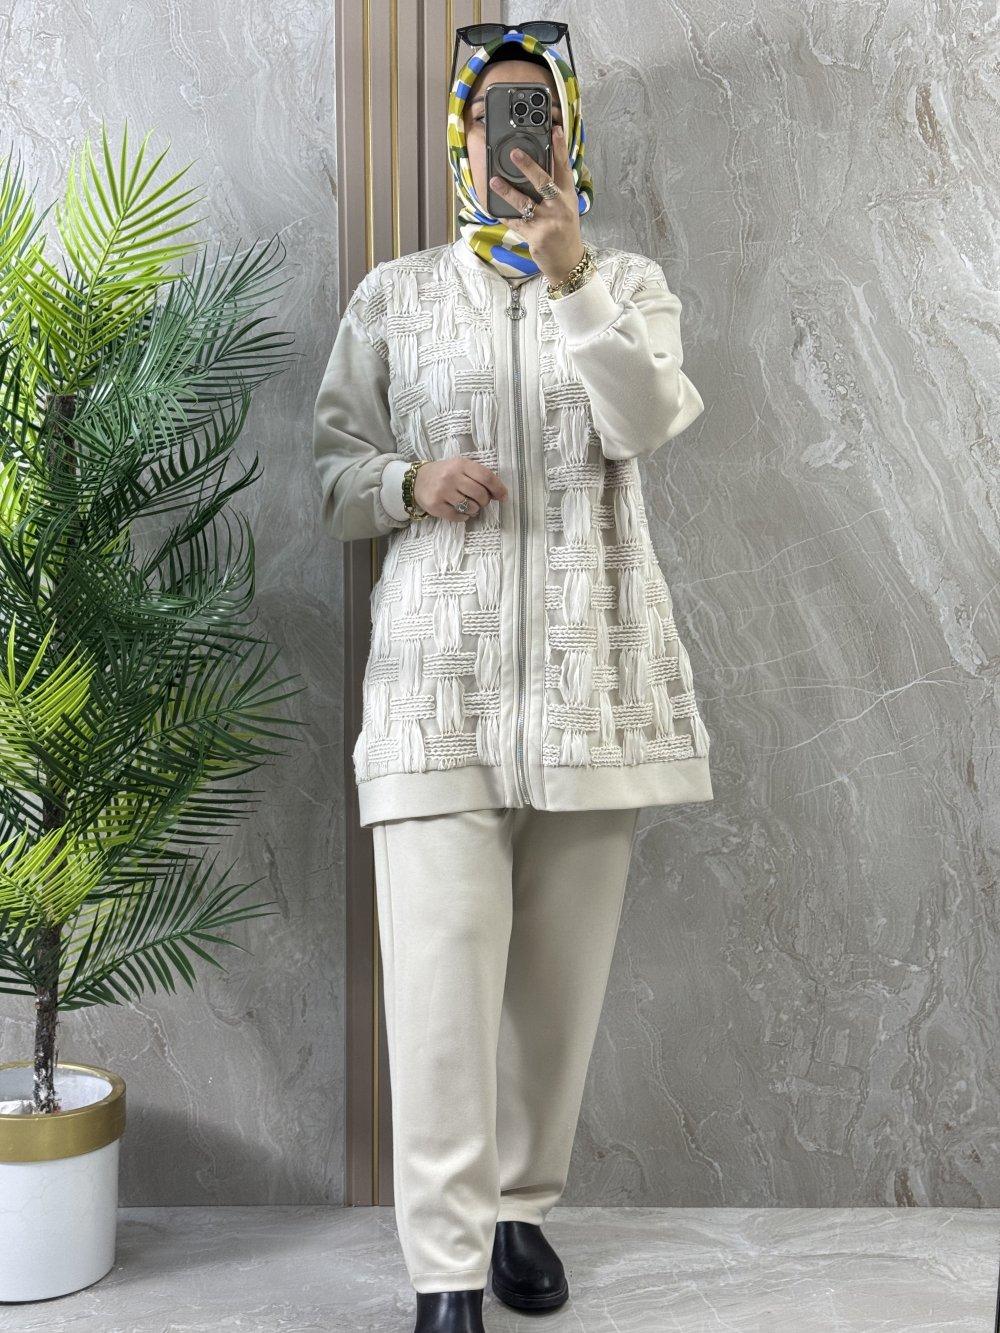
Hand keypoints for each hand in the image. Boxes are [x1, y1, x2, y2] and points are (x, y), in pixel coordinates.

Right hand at [413, 457, 507, 521]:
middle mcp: (451, 476)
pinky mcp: (435, 506)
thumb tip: (500, 494)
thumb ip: (478, 476)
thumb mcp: (460, 467)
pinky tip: (459, 511)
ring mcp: (442, 491)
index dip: (498, 488)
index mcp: (461, 464)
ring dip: (474, 510)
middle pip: (480, 494)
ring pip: (470, 507)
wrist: (417, 480)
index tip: (503, 497)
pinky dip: (463, 517)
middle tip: (480, 501)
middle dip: (485, 501)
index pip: (486, 477)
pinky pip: (458, 517)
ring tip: (468, 505)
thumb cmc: (445, 474)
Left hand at [489, 125, 584, 285]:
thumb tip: (535, 168)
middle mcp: (559, 207)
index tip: (556, 130)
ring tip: (494, 181)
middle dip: (528, 166)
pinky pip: (515, 222)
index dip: (560, 148)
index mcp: (567, 196)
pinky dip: (504, 215)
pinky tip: (493, 207)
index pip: (564, 167)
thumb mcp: (566, 206)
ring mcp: (547, 222)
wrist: (567, 260)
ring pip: (524, 203)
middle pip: (543, 181)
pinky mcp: (535, 236)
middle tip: (514, 153)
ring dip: (507, 191)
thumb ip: (555, 188)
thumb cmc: (565, 230)